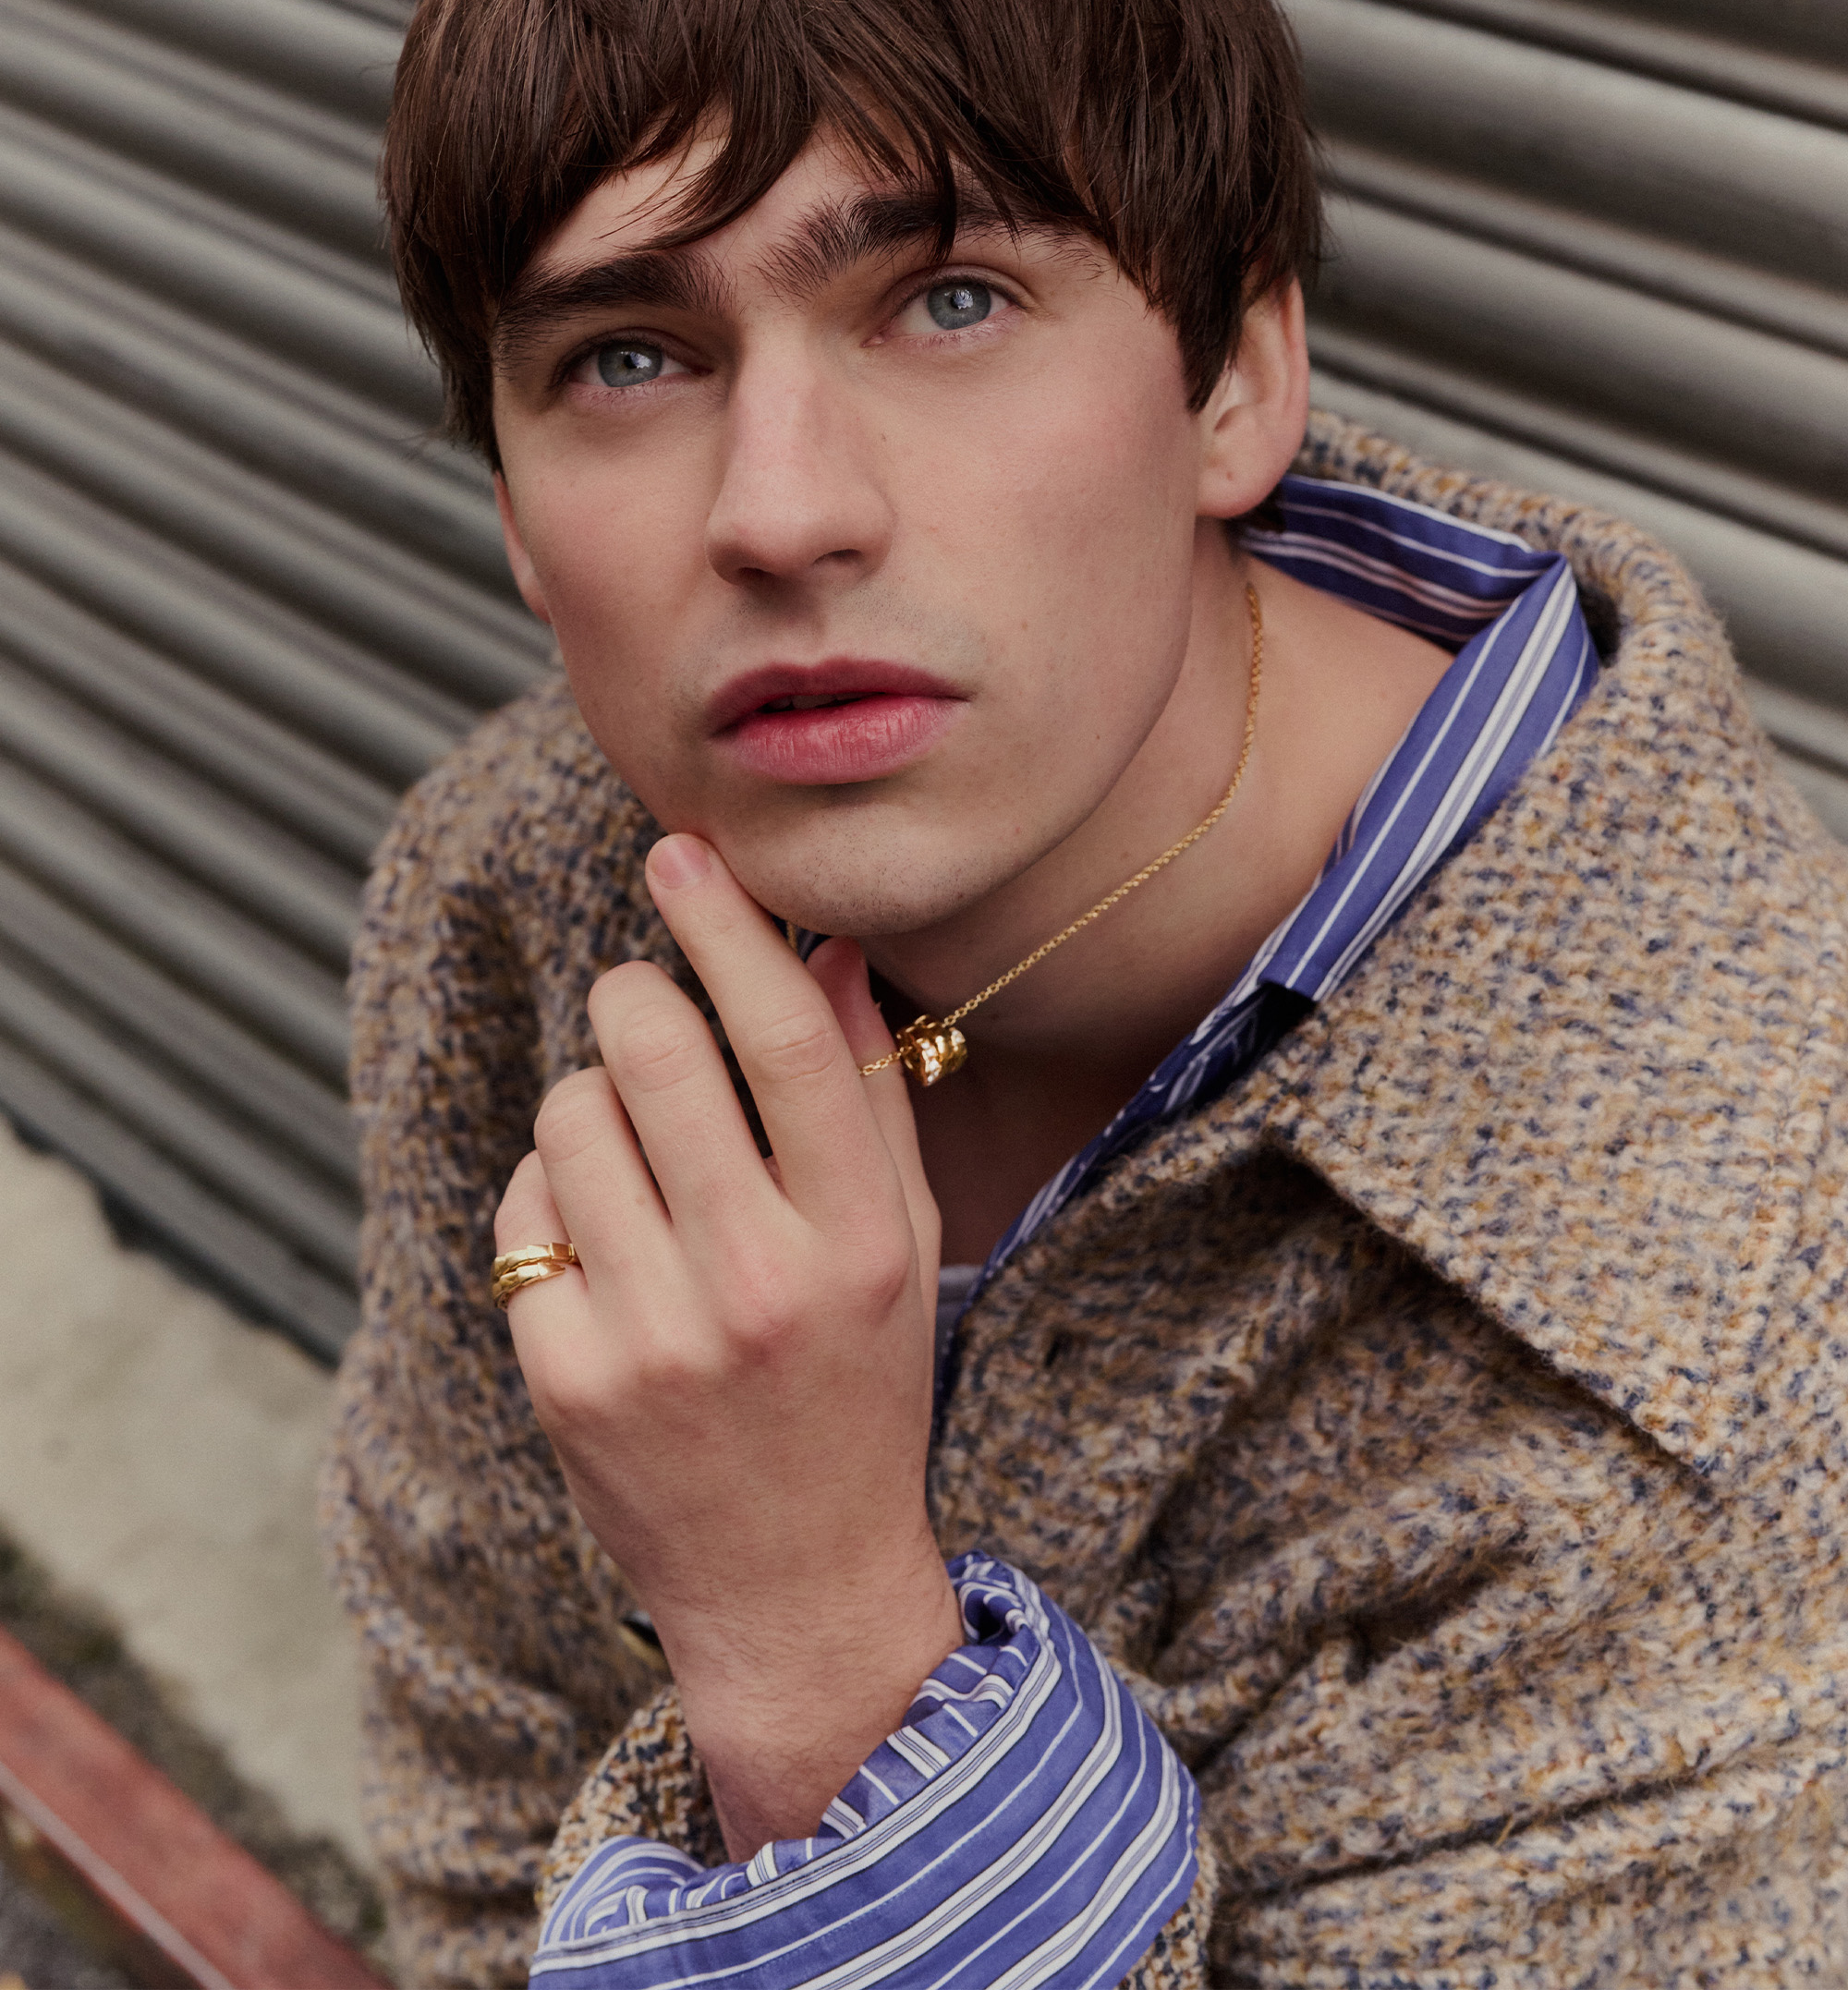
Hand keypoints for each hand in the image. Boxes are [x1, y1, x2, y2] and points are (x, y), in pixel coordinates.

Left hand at [495, 832, 961, 1856]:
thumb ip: (868, 1094)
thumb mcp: (903, 1245)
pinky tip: (603, 1240)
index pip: (789, 1041)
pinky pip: (526, 1207)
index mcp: (860, 1240)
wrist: (796, 1586)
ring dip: (594, 1100)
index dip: (726, 929)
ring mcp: (653, 1335)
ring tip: (635, 1155)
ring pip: (573, 1115)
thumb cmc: (860, 1389)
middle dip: (634, 994)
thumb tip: (826, 947)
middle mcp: (758, 1284)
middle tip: (639, 1002)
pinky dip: (555, 1192)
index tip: (681, 854)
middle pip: (655, 1052)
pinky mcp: (565, 1376)